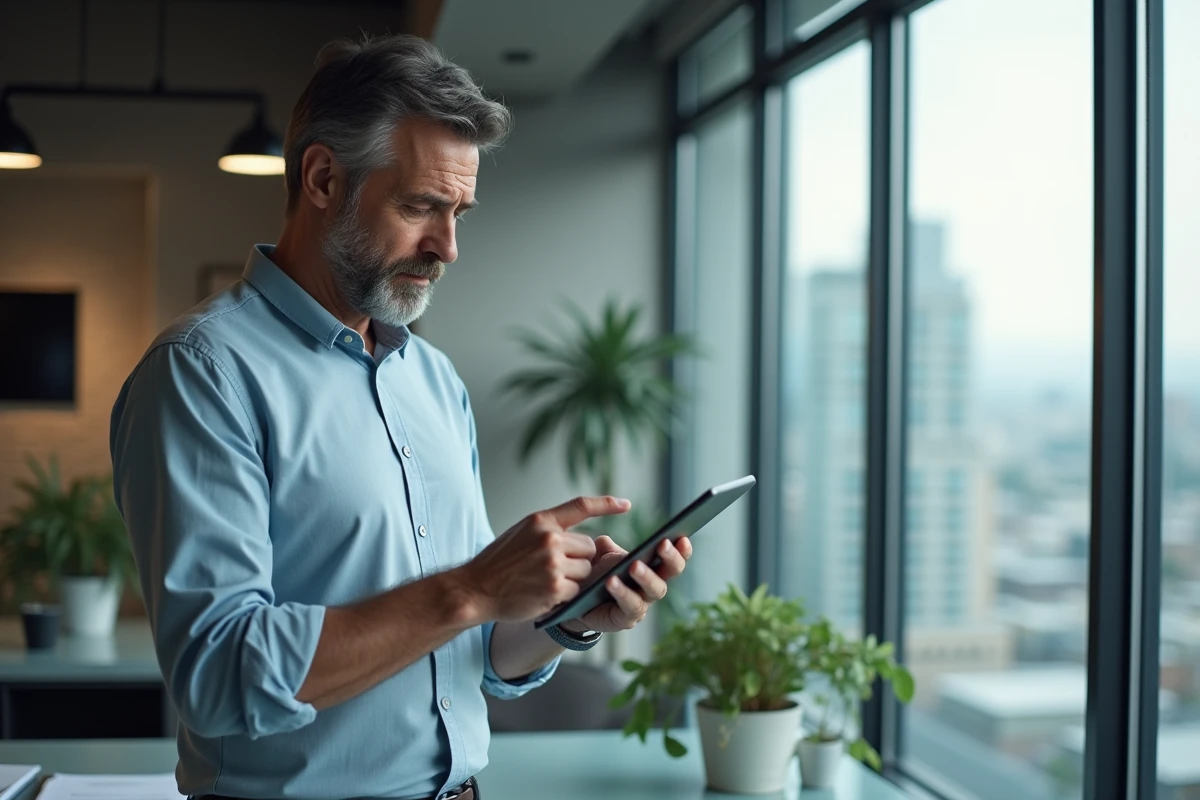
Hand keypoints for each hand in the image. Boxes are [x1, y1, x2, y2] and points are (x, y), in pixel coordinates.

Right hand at [459, 496, 630, 622]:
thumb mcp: (521, 533)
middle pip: (589, 547)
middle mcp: (549, 538)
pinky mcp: (555, 587)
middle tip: (553, 568)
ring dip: (574, 579)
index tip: (626, 504)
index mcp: (541, 520)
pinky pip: (577, 590)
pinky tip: (544, 594)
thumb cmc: (498, 563)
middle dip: (579, 559)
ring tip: (545, 581)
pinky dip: (566, 595)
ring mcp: (553, 563)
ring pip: (586, 570)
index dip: (607, 504)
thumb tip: (581, 539)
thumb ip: (549, 530)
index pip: (581, 505)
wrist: (475, 589)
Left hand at [562, 534, 692, 633]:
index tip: (682, 536)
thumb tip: (604, 541)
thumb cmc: (595, 577)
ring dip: (646, 576)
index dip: (682, 549)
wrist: (576, 604)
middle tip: (662, 544)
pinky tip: (611, 581)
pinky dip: (622, 592)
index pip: (674, 557)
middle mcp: (652, 586)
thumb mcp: (600, 557)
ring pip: (655, 590)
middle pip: (672, 572)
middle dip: (670, 558)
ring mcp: (642, 604)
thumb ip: (605, 547)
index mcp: (652, 567)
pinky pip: (630, 606)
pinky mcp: (627, 619)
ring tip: (634, 565)